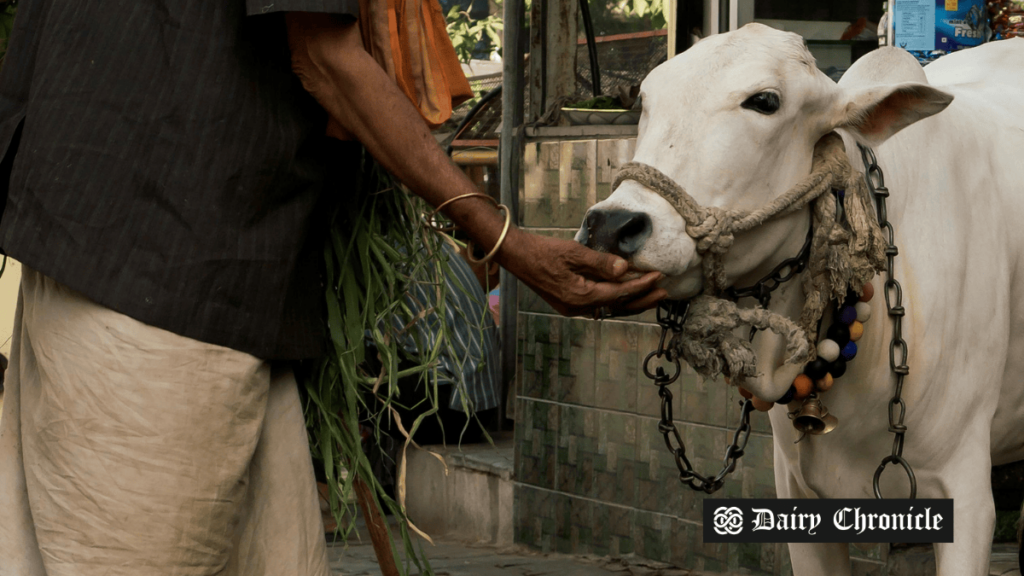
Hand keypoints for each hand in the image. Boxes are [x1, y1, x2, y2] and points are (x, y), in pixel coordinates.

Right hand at [497, 228, 667, 317]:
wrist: (517, 257)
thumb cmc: (543, 251)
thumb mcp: (573, 252)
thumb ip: (600, 262)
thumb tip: (624, 269)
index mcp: (580, 296)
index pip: (619, 293)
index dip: (641, 286)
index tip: (658, 277)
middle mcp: (578, 308)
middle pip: (618, 308)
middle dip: (642, 300)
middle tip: (664, 293)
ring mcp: (573, 308)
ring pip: (609, 309)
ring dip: (631, 303)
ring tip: (651, 296)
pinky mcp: (569, 304)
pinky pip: (599, 306)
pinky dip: (616, 301)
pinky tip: (624, 295)